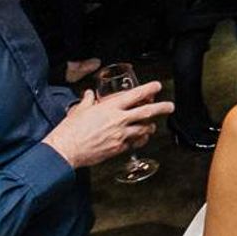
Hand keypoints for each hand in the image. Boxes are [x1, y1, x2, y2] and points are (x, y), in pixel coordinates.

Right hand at [44, 80, 172, 168]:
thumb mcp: (80, 109)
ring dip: (150, 126)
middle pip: (146, 112)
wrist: (66, 149)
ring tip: (153, 125)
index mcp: (110, 107)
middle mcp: (119, 120)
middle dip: (162, 108)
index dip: (149, 89)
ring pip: (143, 129)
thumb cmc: (71, 130)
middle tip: (170, 106)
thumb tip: (89, 94)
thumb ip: (88, 100)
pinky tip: (140, 139)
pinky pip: (134, 143)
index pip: (135, 95)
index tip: (157, 86)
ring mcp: (120, 135)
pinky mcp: (118, 148)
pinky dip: (139, 140)